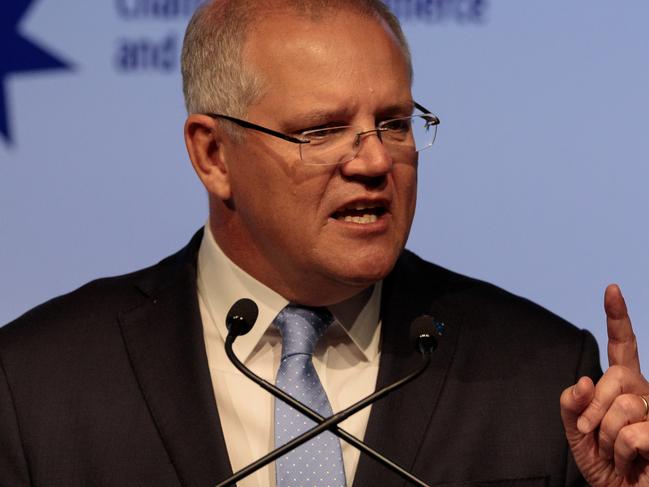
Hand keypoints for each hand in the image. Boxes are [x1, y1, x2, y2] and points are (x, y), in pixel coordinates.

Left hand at [560, 284, 648, 484]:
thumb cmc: (603, 463)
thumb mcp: (576, 432)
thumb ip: (572, 404)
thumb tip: (582, 380)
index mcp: (623, 386)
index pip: (622, 346)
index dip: (617, 318)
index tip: (611, 290)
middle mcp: (645, 392)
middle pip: (615, 376)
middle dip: (594, 406)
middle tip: (590, 433)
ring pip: (622, 405)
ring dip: (605, 435)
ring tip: (614, 452)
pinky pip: (633, 433)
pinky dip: (622, 452)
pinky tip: (632, 462)